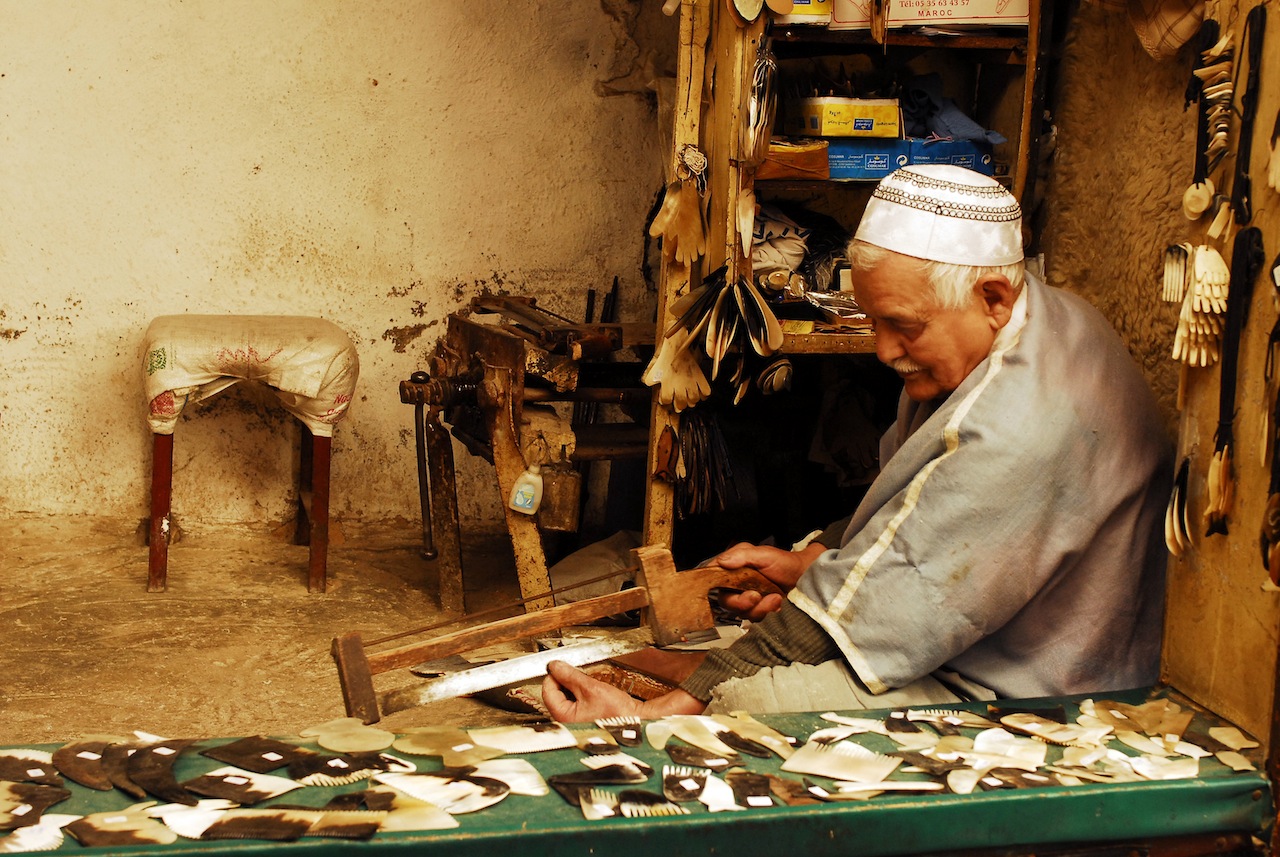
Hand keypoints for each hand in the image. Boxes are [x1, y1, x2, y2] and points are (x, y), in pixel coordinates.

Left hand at [541, 660, 705, 722]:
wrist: (637, 724)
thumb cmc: (617, 714)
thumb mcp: (592, 688)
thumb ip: (570, 675)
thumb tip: (555, 666)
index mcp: (562, 716)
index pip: (547, 689)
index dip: (555, 674)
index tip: (564, 666)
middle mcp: (564, 722)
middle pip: (555, 693)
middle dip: (567, 681)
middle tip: (581, 676)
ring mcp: (573, 723)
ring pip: (566, 697)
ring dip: (575, 688)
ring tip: (591, 688)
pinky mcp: (582, 721)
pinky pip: (575, 703)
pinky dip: (582, 695)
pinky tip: (594, 695)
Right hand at [712, 541, 824, 620]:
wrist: (804, 577)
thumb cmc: (785, 562)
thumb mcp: (764, 554)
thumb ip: (742, 556)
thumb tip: (722, 562)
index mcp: (733, 568)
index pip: (713, 578)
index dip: (716, 586)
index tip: (731, 588)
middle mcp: (736, 584)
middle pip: (725, 601)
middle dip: (742, 602)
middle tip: (756, 596)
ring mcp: (747, 599)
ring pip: (741, 612)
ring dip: (760, 608)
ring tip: (775, 597)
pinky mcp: (757, 610)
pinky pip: (754, 619)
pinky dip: (767, 612)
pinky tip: (776, 603)